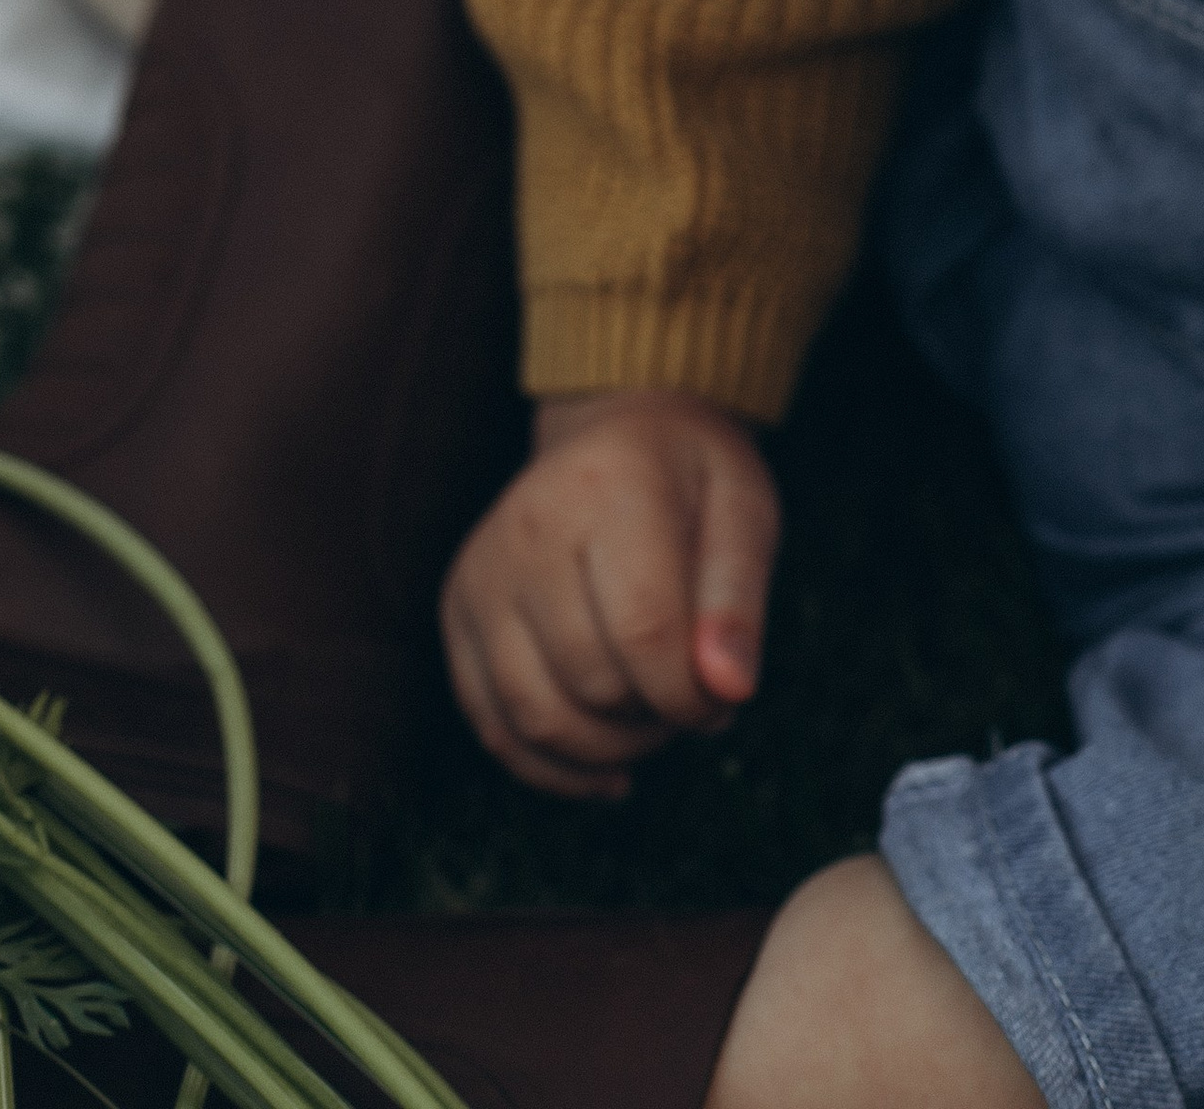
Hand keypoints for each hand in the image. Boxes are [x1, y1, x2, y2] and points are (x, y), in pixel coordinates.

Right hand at [440, 388, 779, 798]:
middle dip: (655, 718)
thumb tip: (728, 692)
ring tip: (651, 721)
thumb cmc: (690, 479)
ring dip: (607, 750)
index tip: (723, 697)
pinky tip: (608, 765)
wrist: (613, 434)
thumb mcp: (744, 511)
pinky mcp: (458, 614)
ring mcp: (482, 574)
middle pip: (591, 681)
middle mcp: (528, 527)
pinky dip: (555, 769)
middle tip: (690, 697)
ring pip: (536, 718)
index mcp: (609, 486)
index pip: (645, 629)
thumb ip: (739, 600)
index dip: (692, 694)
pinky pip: (495, 728)